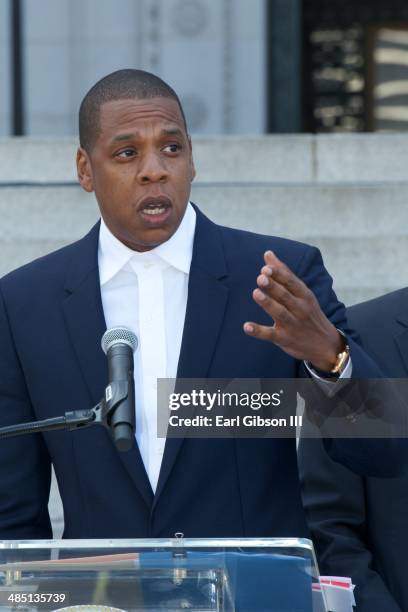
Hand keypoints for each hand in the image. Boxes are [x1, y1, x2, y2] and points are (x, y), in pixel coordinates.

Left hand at [243, 251, 344, 371]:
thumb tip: (267, 254)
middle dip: (273, 287)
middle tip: (260, 277)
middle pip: (285, 296)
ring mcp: (292, 324)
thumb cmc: (308, 312)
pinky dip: (258, 331)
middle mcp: (299, 309)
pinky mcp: (284, 338)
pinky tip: (246, 326)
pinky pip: (269, 334)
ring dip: (267, 303)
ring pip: (278, 313)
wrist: (325, 344)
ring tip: (256, 293)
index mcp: (304, 295)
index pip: (291, 283)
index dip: (279, 275)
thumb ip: (284, 273)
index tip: (266, 267)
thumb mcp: (302, 293)